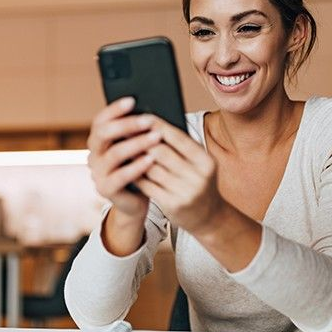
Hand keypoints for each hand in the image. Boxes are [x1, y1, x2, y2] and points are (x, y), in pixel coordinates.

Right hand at [87, 97, 162, 247]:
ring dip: (136, 143)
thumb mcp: (138, 148)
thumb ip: (138, 132)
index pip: (100, 120)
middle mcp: (93, 155)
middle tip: (149, 120)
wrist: (136, 201)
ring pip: (114, 154)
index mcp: (99, 141)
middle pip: (103, 134)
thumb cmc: (140, 168)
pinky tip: (151, 159)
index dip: (114, 109)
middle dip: (126, 124)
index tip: (132, 100)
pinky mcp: (105, 189)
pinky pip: (120, 176)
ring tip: (156, 137)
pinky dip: (137, 166)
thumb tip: (153, 110)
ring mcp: (97, 173)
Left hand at [134, 117, 225, 235]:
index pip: (178, 138)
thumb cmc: (197, 181)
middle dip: (141, 140)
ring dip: (135, 157)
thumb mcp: (198, 163)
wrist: (208, 215)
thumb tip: (153, 124)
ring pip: (151, 169)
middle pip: (161, 152)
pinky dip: (136, 174)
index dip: (158, 126)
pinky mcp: (172, 205)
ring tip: (122, 146)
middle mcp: (198, 176)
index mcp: (205, 161)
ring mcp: (185, 192)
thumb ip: (181, 146)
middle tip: (125, 130)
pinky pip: (147, 185)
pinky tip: (127, 167)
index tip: (141, 116)